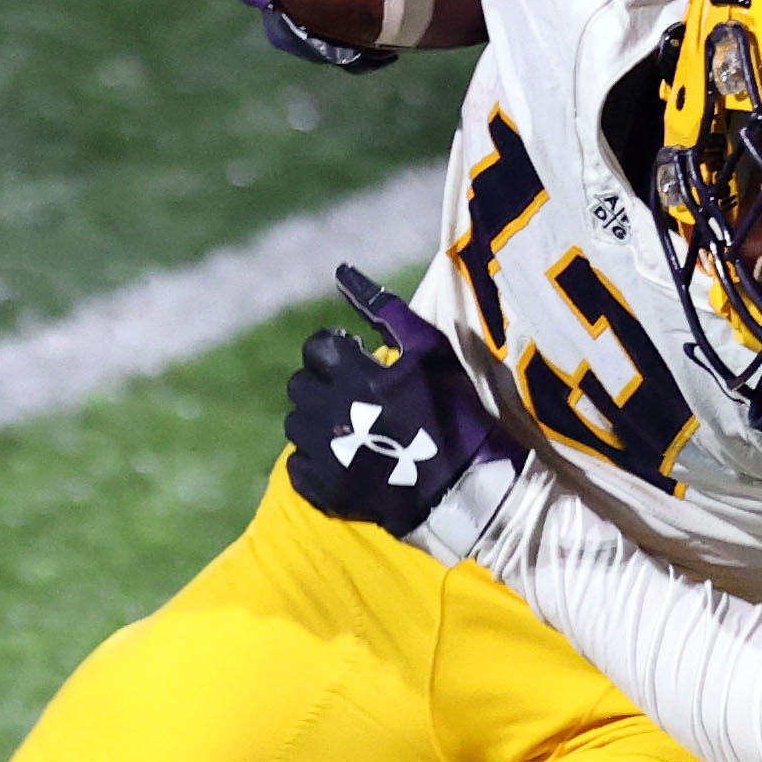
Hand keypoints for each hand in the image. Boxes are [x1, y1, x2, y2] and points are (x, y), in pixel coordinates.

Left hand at [283, 264, 514, 534]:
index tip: (357, 361)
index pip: (315, 347)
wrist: (467, 485)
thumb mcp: (430, 350)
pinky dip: (315, 462)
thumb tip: (342, 271)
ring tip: (352, 429)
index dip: (335, 351)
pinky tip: (346, 461)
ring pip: (295, 425)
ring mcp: (324, 455)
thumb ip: (384, 309)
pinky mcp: (324, 490)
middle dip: (323, 385)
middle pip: (300, 386)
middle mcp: (330, 412)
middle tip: (355, 396)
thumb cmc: (455, 410)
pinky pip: (298, 467)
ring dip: (318, 421)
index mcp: (354, 375)